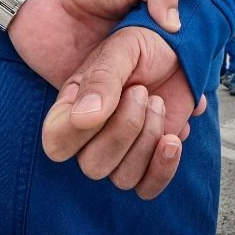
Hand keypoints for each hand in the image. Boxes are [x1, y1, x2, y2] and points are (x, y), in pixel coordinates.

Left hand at [3, 0, 195, 192]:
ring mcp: (98, 110)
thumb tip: (174, 24)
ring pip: (111, 164)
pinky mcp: (65, 110)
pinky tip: (85, 112)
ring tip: (123, 97)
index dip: (172, 144)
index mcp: (158, 79)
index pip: (173, 135)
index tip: (173, 122)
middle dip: (146, 134)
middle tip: (145, 94)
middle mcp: (130, 102)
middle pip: (143, 157)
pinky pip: (71, 148)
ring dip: (119, 140)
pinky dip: (77, 138)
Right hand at [40, 26, 201, 198]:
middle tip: (142, 91)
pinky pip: (147, 188)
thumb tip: (84, 117)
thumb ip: (101, 79)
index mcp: (72, 108)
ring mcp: (119, 152)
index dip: (78, 131)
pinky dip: (163, 168)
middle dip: (126, 127)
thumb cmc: (143, 47)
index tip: (113, 97)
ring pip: (122, 178)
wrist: (178, 52)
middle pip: (93, 166)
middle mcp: (90, 137)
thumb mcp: (120, 51)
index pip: (56, 143)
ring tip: (157, 103)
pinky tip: (173, 139)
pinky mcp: (148, 160)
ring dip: (147, 139)